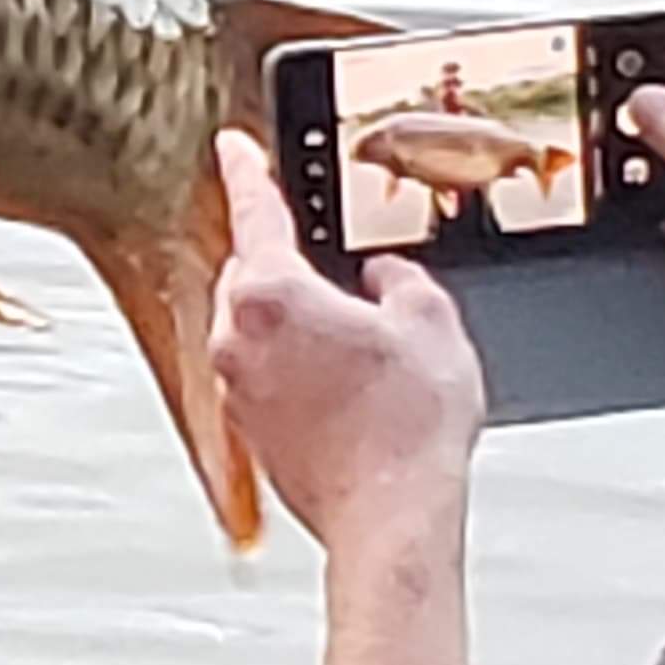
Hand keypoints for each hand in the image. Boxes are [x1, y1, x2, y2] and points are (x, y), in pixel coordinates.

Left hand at [210, 130, 484, 551]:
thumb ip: (401, 279)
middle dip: (285, 262)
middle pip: (251, 273)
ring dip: (294, 321)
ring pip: (255, 328)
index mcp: (272, 294)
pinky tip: (344, 385)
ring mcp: (238, 388)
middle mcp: (238, 337)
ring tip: (355, 339)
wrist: (392, 518)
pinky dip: (295, 367)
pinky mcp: (250, 430)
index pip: (255, 211)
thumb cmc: (407, 429)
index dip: (247, 170)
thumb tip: (384, 279)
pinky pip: (265, 375)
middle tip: (329, 264)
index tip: (234, 147)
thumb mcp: (431, 321)